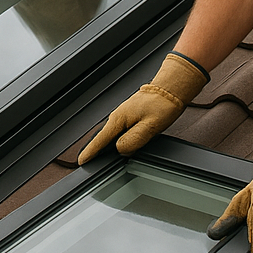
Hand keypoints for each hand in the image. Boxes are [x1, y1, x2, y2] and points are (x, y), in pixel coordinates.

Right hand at [78, 52, 208, 162]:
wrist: (170, 88)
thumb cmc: (162, 104)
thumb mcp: (149, 126)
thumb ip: (133, 140)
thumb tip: (120, 149)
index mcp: (119, 119)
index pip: (100, 140)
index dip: (90, 152)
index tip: (82, 161)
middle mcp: (118, 116)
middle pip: (103, 138)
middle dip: (96, 151)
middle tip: (91, 164)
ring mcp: (124, 116)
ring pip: (112, 136)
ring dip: (108, 146)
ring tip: (104, 159)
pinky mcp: (131, 117)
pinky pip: (120, 132)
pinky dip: (117, 140)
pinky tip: (123, 147)